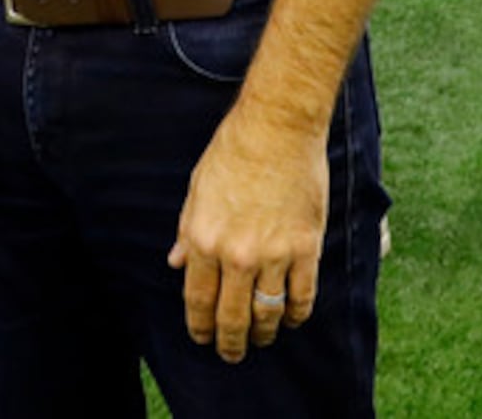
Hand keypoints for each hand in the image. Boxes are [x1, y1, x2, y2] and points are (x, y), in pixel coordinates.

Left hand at [168, 104, 326, 362]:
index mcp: (204, 240)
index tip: (202, 339)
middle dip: (231, 343)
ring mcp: (274, 254)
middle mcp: (237, 254)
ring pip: (268, 313)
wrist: (277, 127)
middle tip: (232, 354)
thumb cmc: (232, 152)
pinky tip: (292, 318)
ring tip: (263, 339)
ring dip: (264, 333)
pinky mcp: (306, 247)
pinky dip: (297, 314)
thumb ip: (187, 232)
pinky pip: (302, 295)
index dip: (200, 327)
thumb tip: (175, 264)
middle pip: (233, 317)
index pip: (198, 301)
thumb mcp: (196, 191)